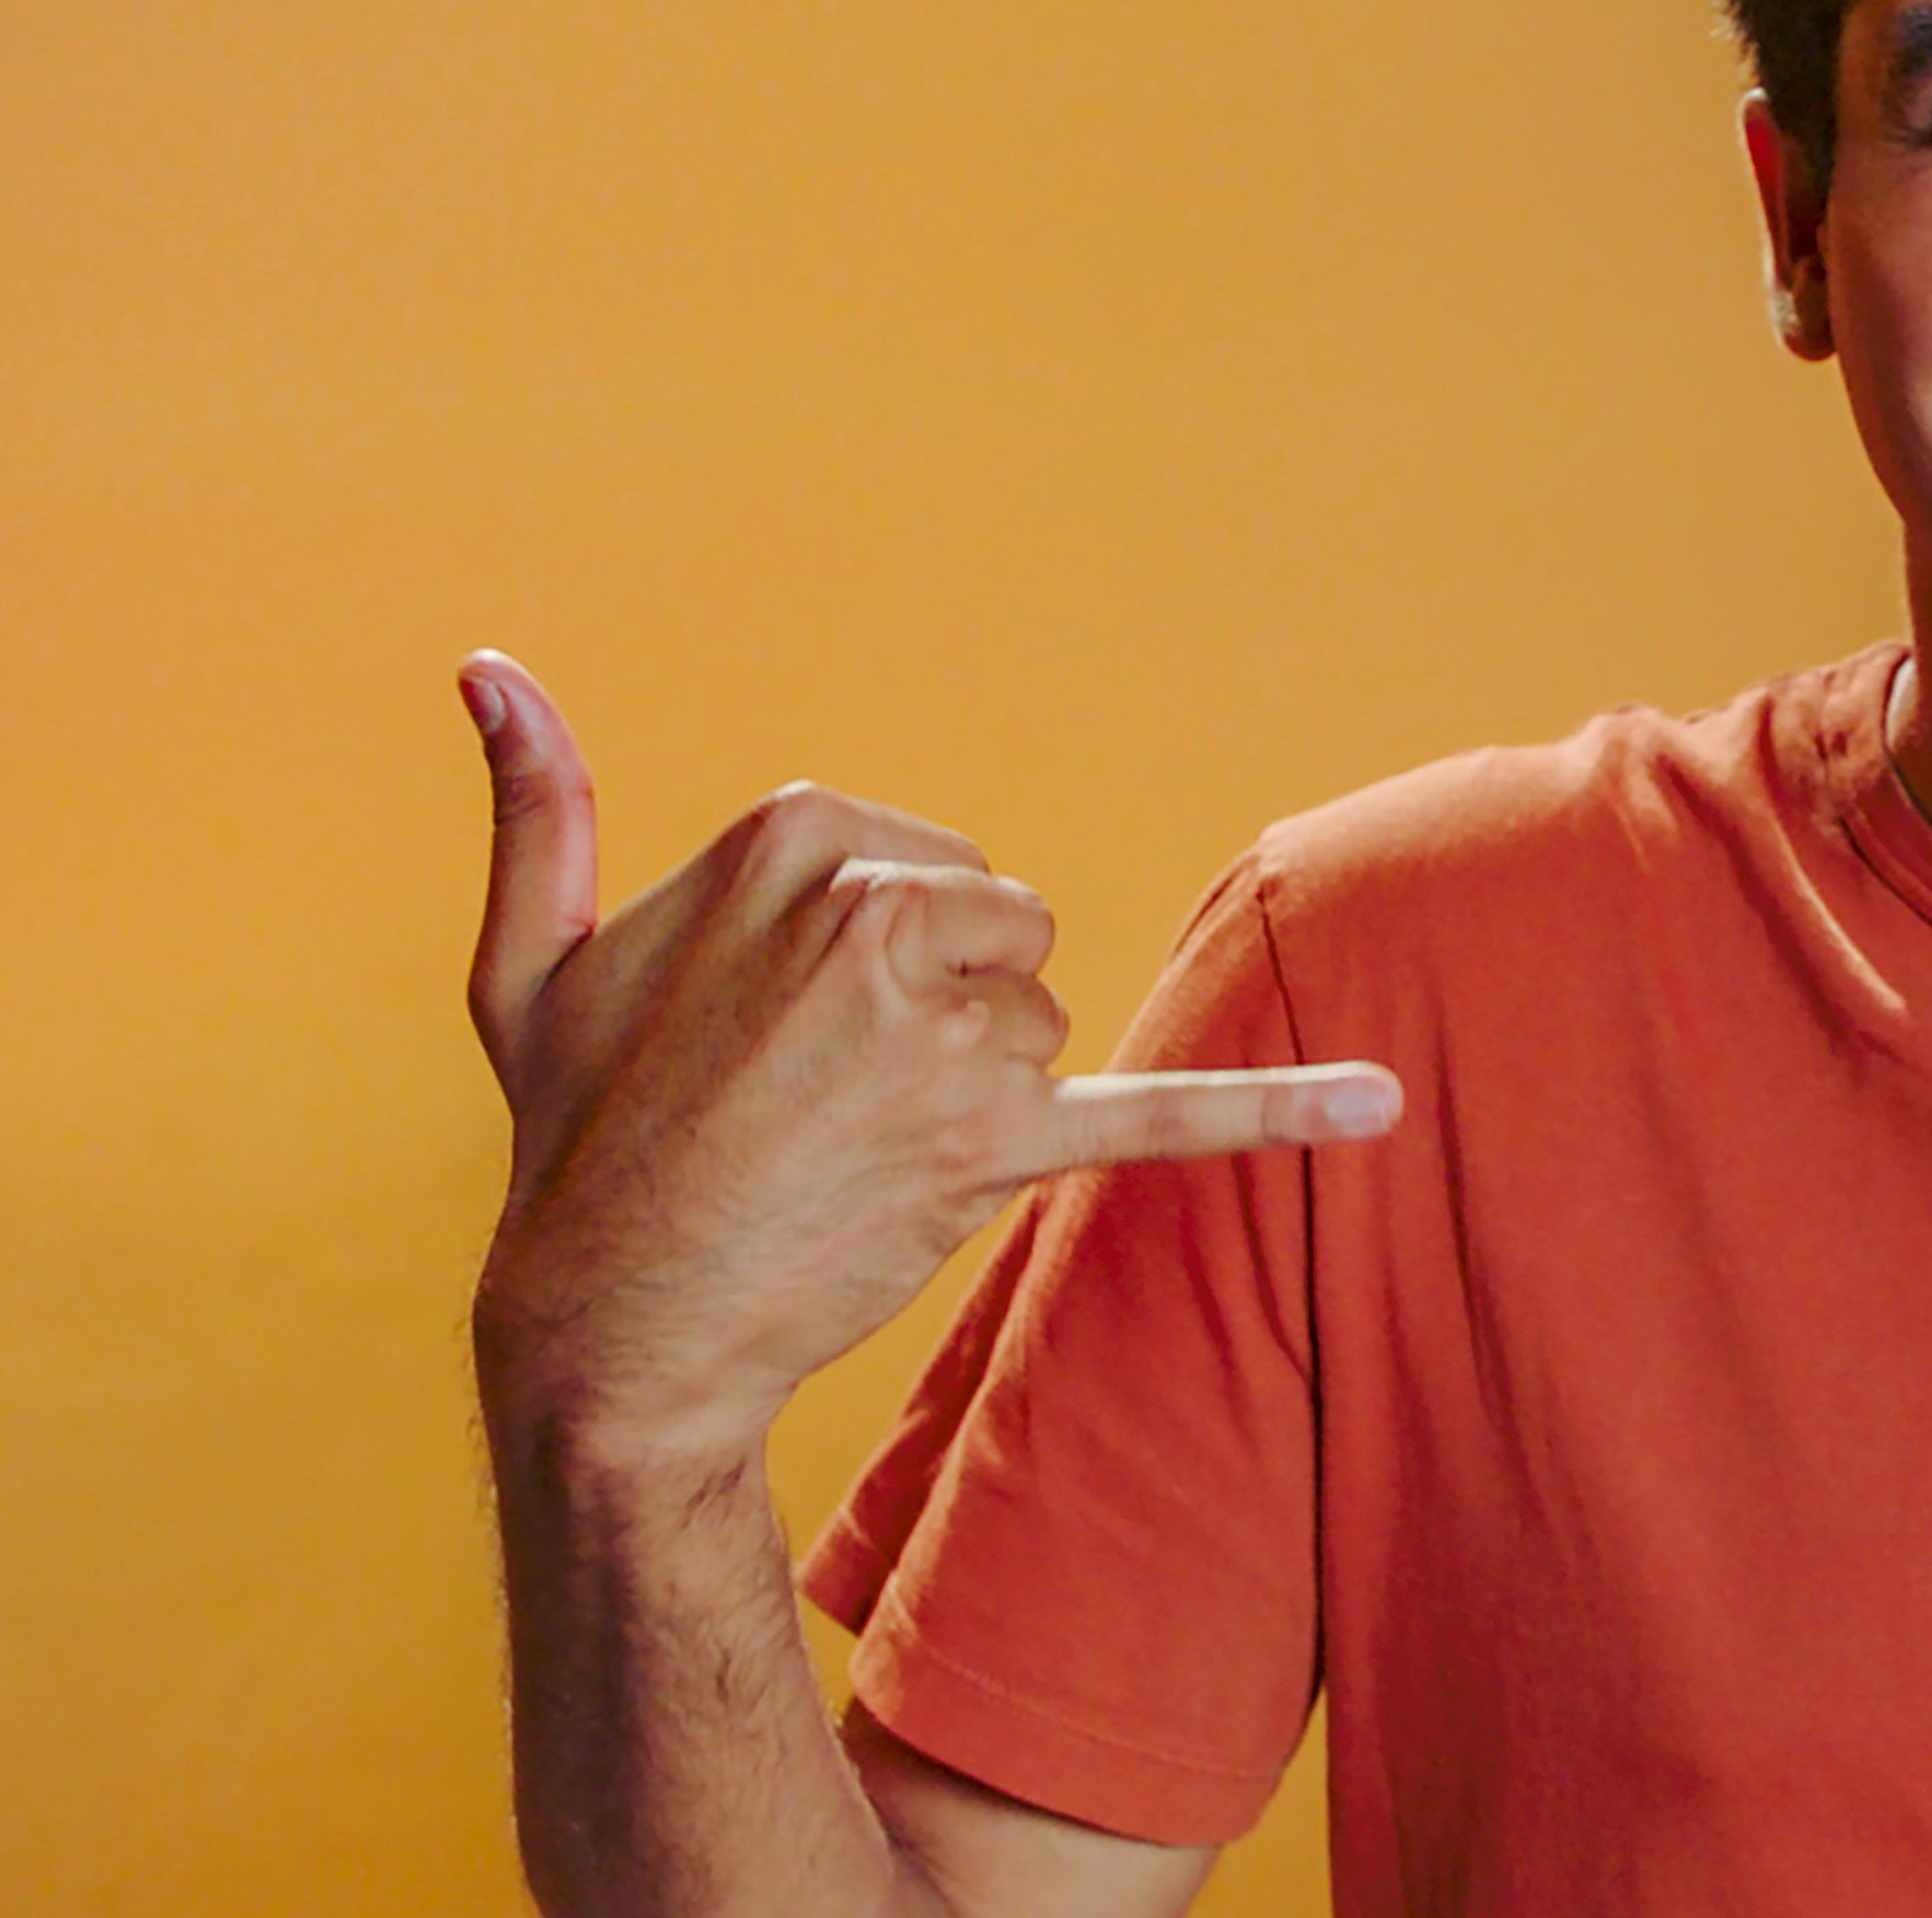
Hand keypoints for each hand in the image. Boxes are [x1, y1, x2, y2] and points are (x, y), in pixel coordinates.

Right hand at [457, 652, 1401, 1466]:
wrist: (606, 1323)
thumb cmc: (575, 1137)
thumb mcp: (529, 962)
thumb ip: (536, 807)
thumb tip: (485, 668)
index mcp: (801, 833)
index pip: (932, 869)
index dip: (870, 961)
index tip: (775, 1033)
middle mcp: (879, 908)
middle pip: (1004, 935)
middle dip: (937, 1017)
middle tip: (815, 1101)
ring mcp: (942, 1027)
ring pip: (1040, 1027)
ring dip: (973, 1093)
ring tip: (854, 1151)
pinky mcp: (1000, 1139)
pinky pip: (1166, 1112)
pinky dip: (1282, 1112)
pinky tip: (1386, 1104)